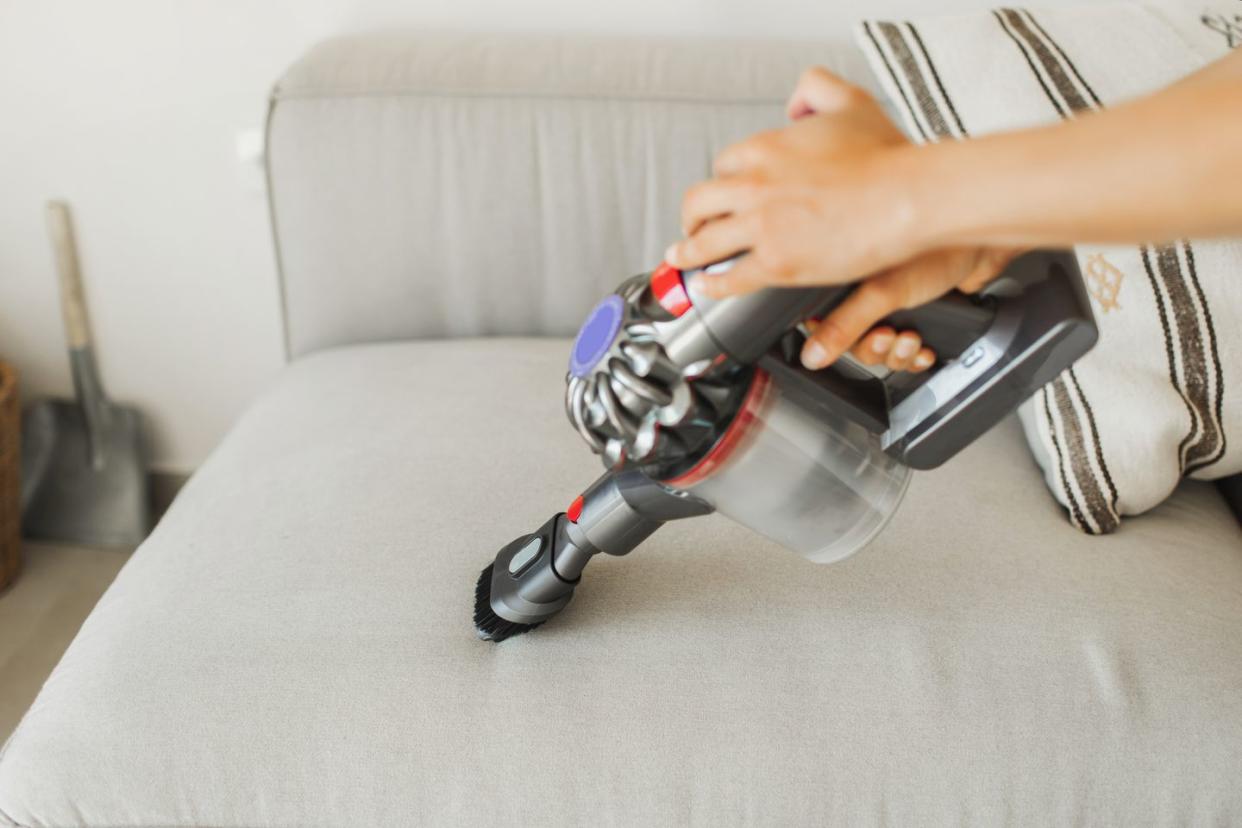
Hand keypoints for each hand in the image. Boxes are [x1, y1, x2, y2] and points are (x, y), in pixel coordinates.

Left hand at [667, 68, 1016, 370]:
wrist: (907, 196)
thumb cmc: (888, 157)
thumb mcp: (850, 102)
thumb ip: (819, 88)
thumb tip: (795, 104)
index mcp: (765, 148)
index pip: (724, 165)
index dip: (724, 181)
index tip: (726, 192)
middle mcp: (754, 184)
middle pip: (699, 202)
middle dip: (693, 216)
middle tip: (693, 226)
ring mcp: (761, 225)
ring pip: (704, 242)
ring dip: (689, 251)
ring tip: (686, 258)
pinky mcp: (775, 262)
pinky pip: (729, 277)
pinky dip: (713, 284)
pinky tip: (709, 286)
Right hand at [803, 246, 1019, 369]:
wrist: (985, 250)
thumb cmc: (938, 250)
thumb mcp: (883, 292)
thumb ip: (845, 325)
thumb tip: (812, 353)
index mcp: (847, 278)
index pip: (823, 321)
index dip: (834, 340)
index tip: (851, 341)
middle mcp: (866, 291)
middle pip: (854, 342)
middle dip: (875, 347)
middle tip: (887, 337)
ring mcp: (892, 304)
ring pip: (882, 349)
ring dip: (897, 354)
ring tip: (912, 340)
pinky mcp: (916, 315)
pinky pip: (906, 350)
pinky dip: (915, 355)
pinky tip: (923, 348)